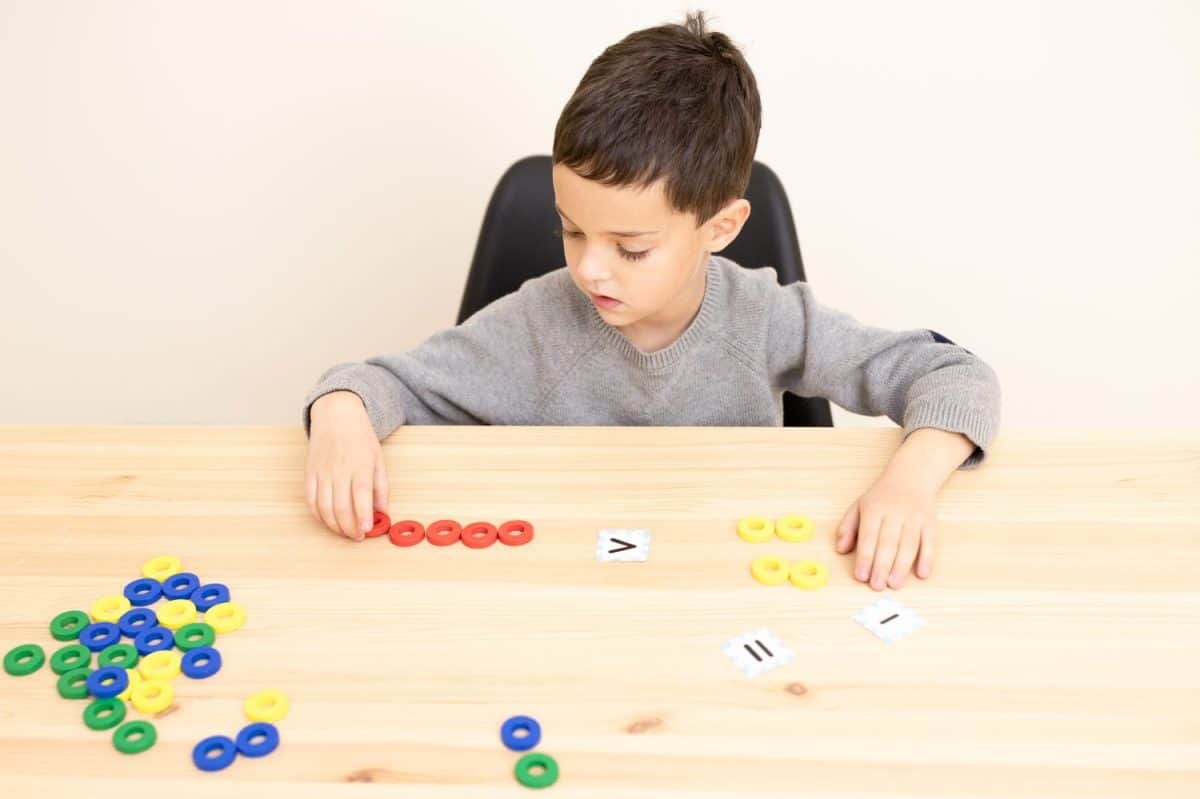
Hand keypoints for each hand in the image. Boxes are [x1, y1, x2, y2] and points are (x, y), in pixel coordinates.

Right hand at [304, 391, 389, 540]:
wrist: (336, 416)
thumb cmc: (360, 438)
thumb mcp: (378, 459)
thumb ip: (381, 487)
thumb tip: (383, 511)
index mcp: (360, 465)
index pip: (361, 495)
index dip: (364, 515)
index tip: (367, 530)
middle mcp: (339, 470)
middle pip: (341, 506)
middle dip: (349, 527)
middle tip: (357, 537)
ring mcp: (322, 472)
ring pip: (323, 507)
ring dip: (334, 525)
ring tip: (345, 532)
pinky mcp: (309, 473)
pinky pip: (310, 500)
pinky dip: (318, 515)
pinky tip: (328, 521)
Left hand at [835, 471, 938, 590]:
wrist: (910, 477)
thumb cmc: (880, 498)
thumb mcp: (858, 507)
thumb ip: (846, 528)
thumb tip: (840, 550)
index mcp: (874, 509)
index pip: (868, 536)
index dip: (865, 557)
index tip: (861, 576)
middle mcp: (895, 512)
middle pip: (888, 542)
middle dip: (882, 566)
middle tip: (877, 586)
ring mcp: (914, 517)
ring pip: (909, 544)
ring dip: (902, 566)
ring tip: (894, 584)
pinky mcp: (930, 523)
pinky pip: (930, 541)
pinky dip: (928, 558)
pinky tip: (922, 574)